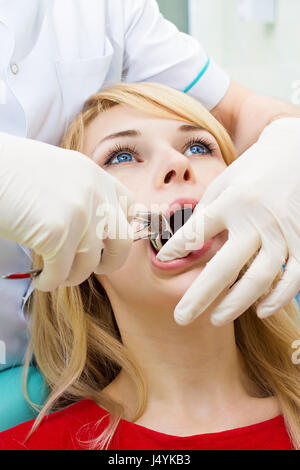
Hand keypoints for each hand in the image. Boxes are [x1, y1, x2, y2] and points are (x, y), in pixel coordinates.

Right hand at [0, 133, 133, 290]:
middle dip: (111, 262)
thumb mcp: (59, 173)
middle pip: (122, 242)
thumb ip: (82, 194)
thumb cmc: (11, 171)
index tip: (110, 244)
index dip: (123, 230)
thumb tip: (95, 230)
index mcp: (95, 175)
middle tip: (95, 269)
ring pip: (90, 264)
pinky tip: (42, 280)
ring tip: (57, 275)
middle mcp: (94, 193)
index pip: (129, 207)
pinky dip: (51, 282)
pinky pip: (62, 273)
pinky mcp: (57, 233)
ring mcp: (79, 213)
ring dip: (73, 276)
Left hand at [157, 118, 299, 325]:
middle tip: (181, 317)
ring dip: (236, 304)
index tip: (162, 260)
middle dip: (200, 296)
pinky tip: (260, 311)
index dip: (177, 247)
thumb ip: (207, 215)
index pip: (198, 232)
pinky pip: (292, 278)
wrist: (294, 154)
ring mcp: (282, 234)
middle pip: (225, 267)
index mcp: (232, 202)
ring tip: (215, 318)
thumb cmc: (252, 172)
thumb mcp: (223, 184)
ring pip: (259, 279)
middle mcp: (256, 220)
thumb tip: (186, 245)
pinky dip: (277, 298)